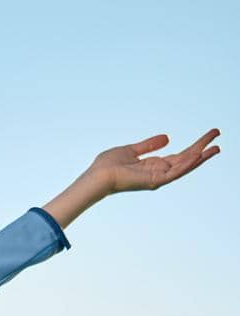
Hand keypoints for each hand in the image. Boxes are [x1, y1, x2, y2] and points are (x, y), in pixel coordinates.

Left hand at [90, 127, 220, 195]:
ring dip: (201, 156)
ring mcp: (157, 178)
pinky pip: (174, 172)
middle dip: (203, 148)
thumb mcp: (132, 150)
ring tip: (216, 146)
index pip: (180, 156)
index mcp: (154, 166)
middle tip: (218, 134)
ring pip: (184, 166)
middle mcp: (159, 173)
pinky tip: (198, 155)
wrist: (97, 176)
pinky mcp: (153, 181)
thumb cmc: (108, 165)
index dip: (195, 146)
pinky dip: (186, 164)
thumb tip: (168, 137)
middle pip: (186, 159)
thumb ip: (149, 145)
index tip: (209, 136)